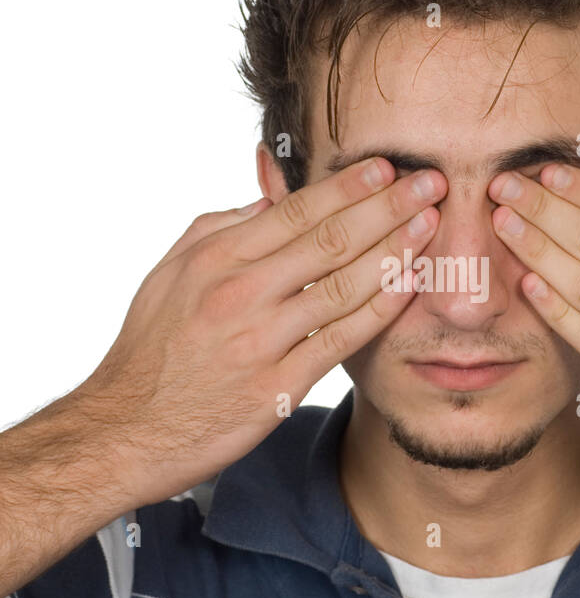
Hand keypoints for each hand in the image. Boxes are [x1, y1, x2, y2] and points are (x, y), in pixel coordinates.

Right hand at [75, 158, 444, 505]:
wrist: (128, 430)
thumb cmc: (151, 350)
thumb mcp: (169, 273)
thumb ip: (220, 229)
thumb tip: (270, 197)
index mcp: (215, 259)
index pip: (295, 211)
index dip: (347, 186)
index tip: (385, 167)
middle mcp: (240, 294)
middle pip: (330, 240)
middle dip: (387, 207)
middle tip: (430, 183)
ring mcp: (262, 341)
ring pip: (344, 286)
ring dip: (396, 251)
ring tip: (432, 225)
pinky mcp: (280, 387)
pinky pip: (342, 339)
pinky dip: (381, 309)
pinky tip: (410, 285)